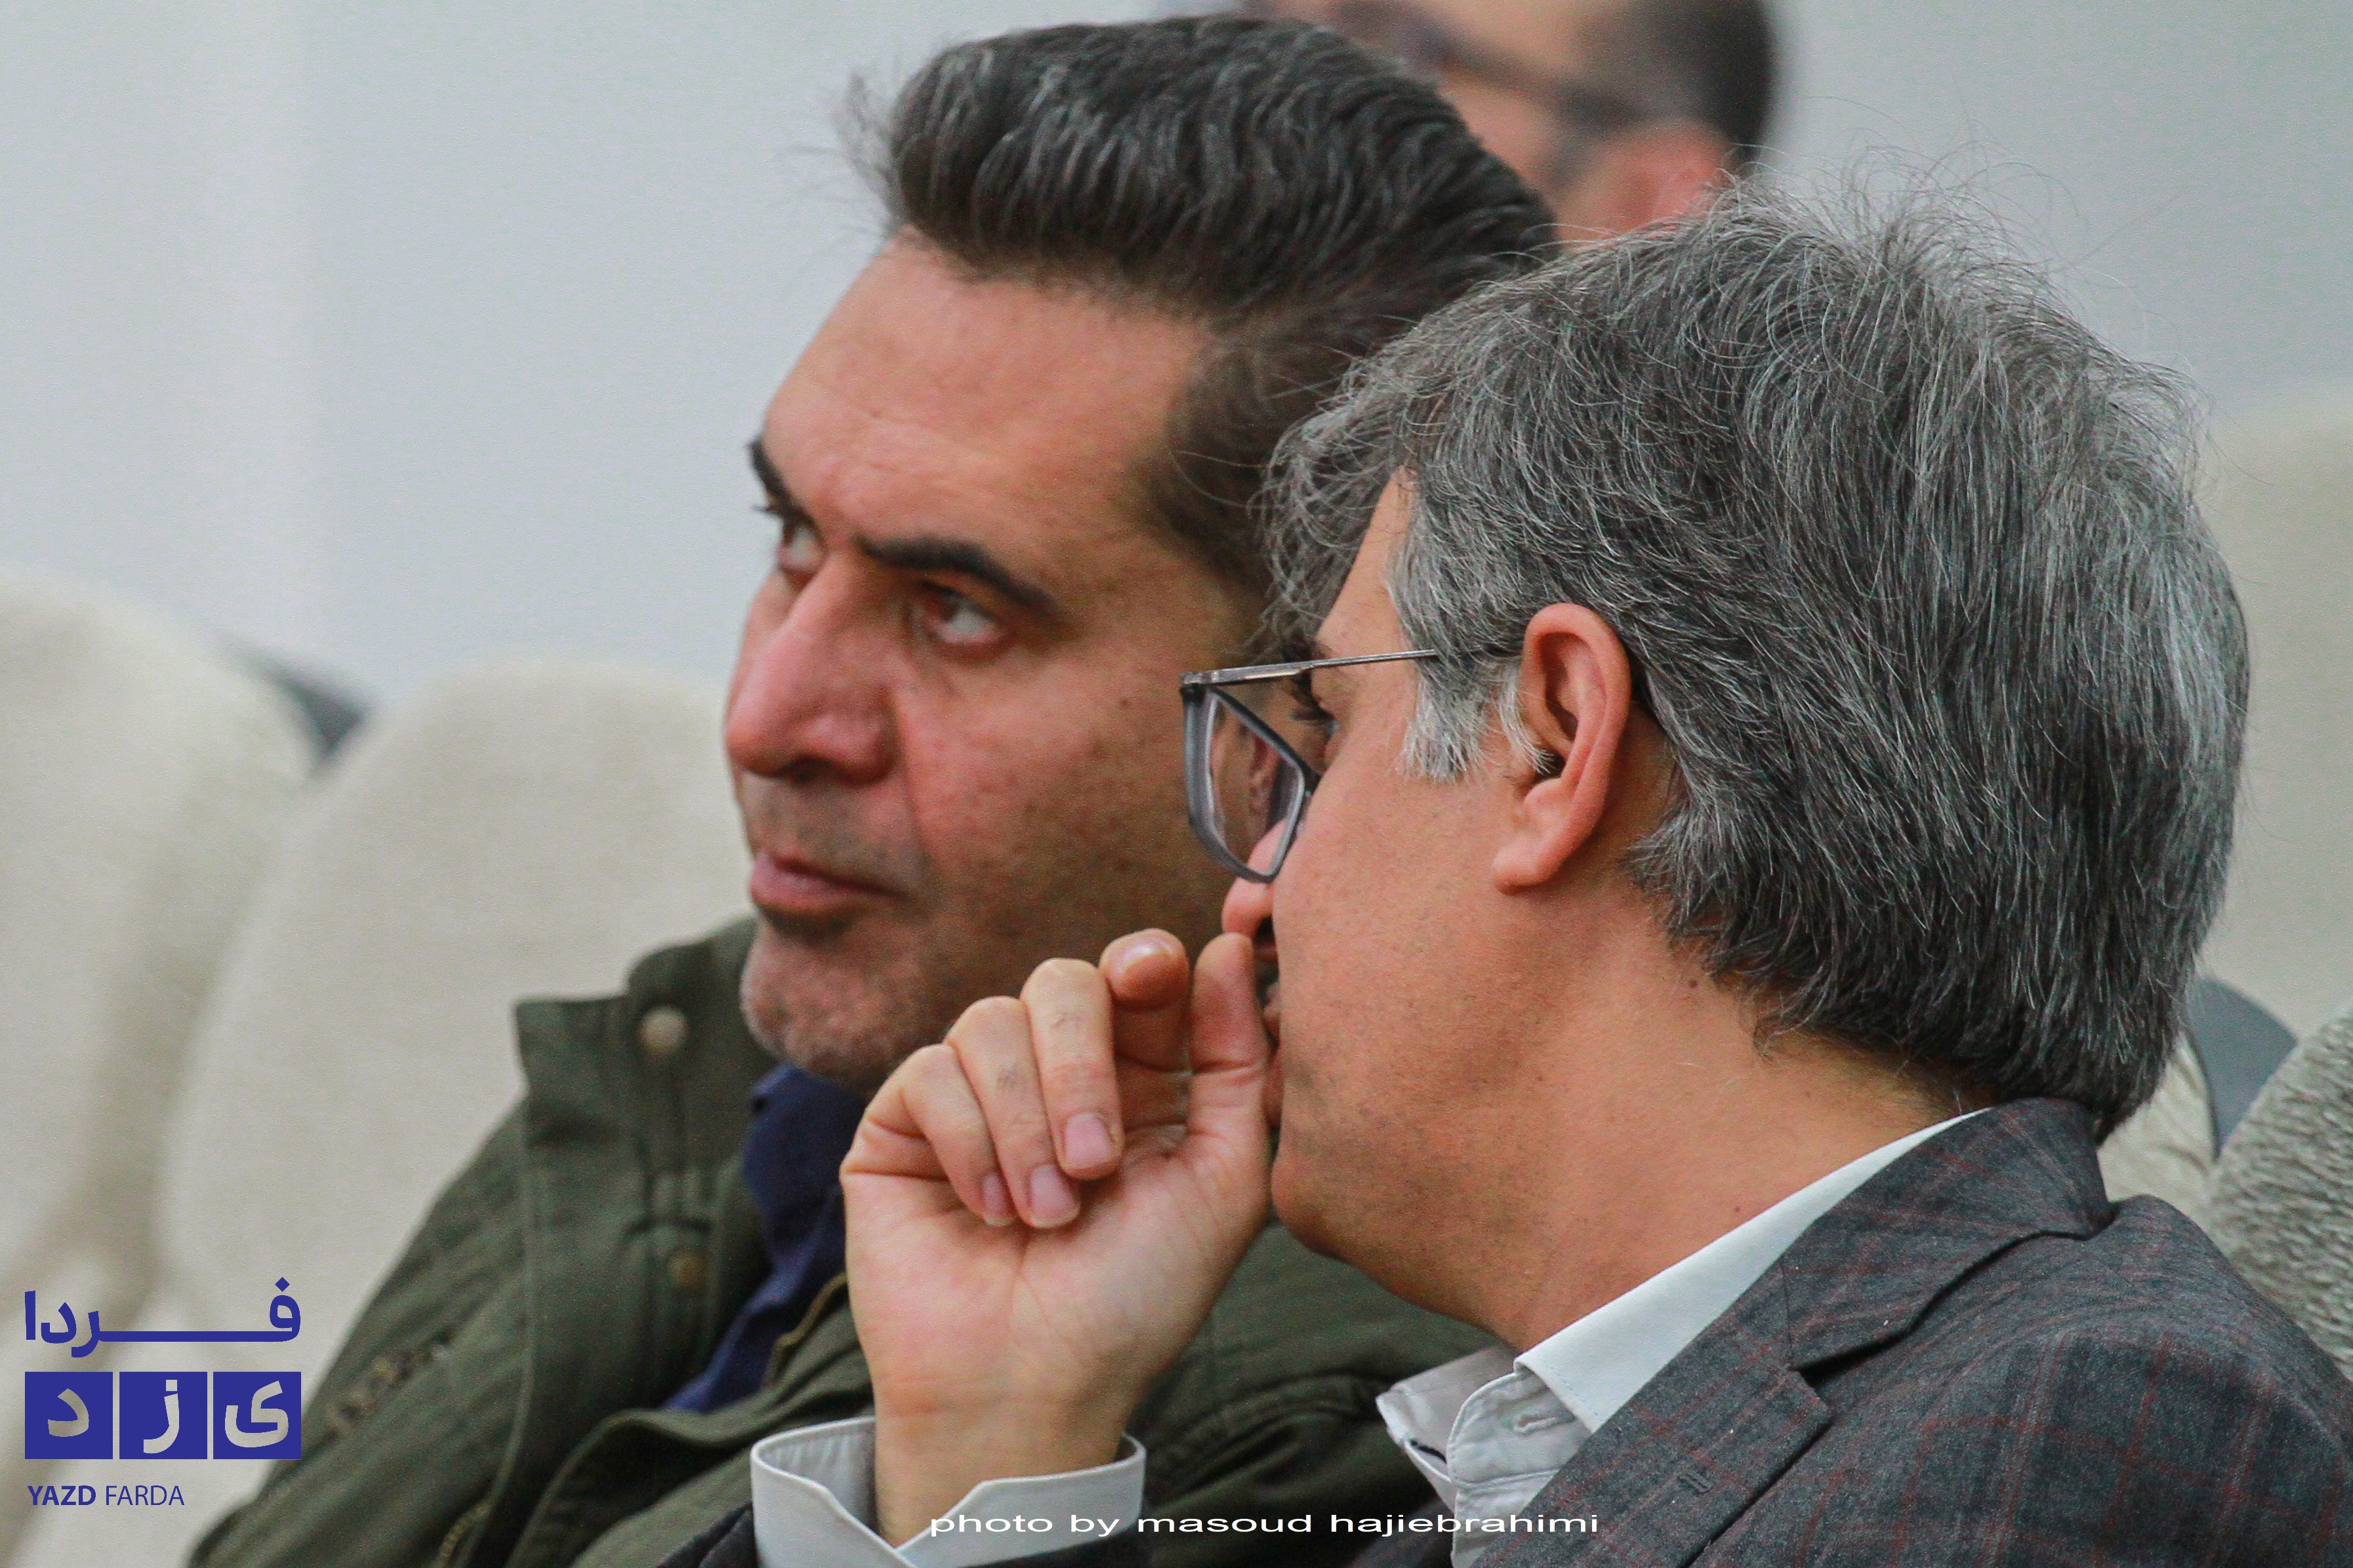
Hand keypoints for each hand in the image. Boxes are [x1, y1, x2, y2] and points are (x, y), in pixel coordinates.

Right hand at [842, 930, 1272, 1543]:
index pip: (1140, 975)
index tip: (1151, 978)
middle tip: (1095, 1164)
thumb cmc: (1136, 1297)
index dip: (1146, 963)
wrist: (1032, 1386)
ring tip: (1045, 1214)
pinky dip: (969, 1144)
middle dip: (1082, 1063)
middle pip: (1063, 981)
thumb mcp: (1223, 1183)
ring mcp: (977, 1094)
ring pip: (992, 1022)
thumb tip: (1227, 947)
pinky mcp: (905, 1123)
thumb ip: (1237, 1063)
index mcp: (1140, 1078)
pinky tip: (989, 1213)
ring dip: (1027, 1123)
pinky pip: (930, 1072)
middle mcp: (1056, 1074)